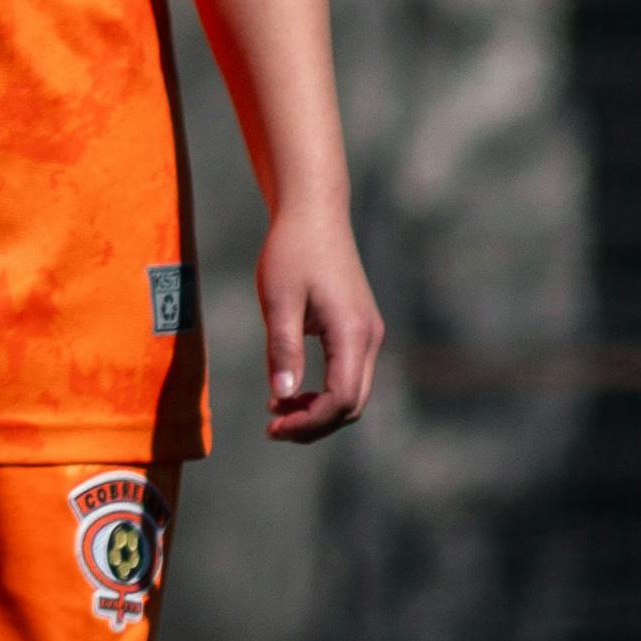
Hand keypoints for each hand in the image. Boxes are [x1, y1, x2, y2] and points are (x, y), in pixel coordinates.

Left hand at [253, 208, 382, 443]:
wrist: (314, 212)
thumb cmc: (292, 251)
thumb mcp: (279, 300)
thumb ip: (283, 349)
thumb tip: (283, 397)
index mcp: (352, 331)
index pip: (341, 399)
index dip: (309, 422)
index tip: (272, 426)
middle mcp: (369, 336)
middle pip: (353, 405)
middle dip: (314, 424)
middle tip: (272, 427)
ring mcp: (368, 333)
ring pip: (354, 394)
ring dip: (319, 411)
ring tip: (277, 412)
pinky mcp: (359, 328)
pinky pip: (349, 376)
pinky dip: (324, 393)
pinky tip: (291, 390)